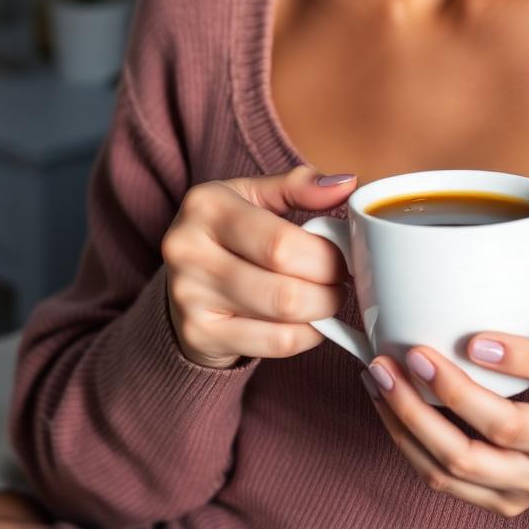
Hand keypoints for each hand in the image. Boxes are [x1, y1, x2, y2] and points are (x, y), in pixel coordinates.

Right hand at [161, 163, 356, 368]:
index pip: (281, 242)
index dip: (326, 255)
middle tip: (341, 278)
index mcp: (206, 205)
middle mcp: (188, 250)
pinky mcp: (199, 336)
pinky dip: (306, 335)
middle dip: (329, 285)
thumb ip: (299, 185)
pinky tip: (309, 320)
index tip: (345, 254)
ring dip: (322, 310)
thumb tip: (347, 185)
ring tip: (328, 296)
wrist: (181, 278)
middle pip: (285, 286)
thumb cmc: (228, 232)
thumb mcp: (254, 195)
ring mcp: (189, 298)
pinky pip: (275, 344)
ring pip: (283, 317)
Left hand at [360, 240, 528, 517]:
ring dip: (415, 423)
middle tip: (413, 354)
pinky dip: (411, 447)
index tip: (475, 339)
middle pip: (505, 429)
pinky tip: (388, 406)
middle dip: (452, 392)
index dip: (520, 357)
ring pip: (467, 464)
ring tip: (382, 377)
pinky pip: (451, 481)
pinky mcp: (508, 500)